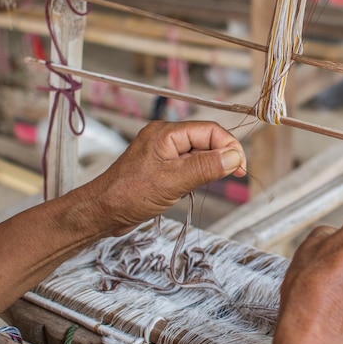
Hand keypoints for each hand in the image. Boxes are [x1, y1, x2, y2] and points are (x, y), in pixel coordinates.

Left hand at [78, 121, 245, 235]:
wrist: (102, 212)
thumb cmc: (128, 194)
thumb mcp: (173, 181)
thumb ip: (205, 167)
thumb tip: (234, 157)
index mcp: (167, 133)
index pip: (209, 131)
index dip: (229, 146)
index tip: (240, 166)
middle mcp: (166, 138)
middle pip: (206, 140)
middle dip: (222, 157)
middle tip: (234, 175)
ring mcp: (164, 153)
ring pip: (199, 154)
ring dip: (210, 167)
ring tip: (212, 183)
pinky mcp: (163, 168)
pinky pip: (189, 166)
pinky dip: (199, 175)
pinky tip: (196, 187)